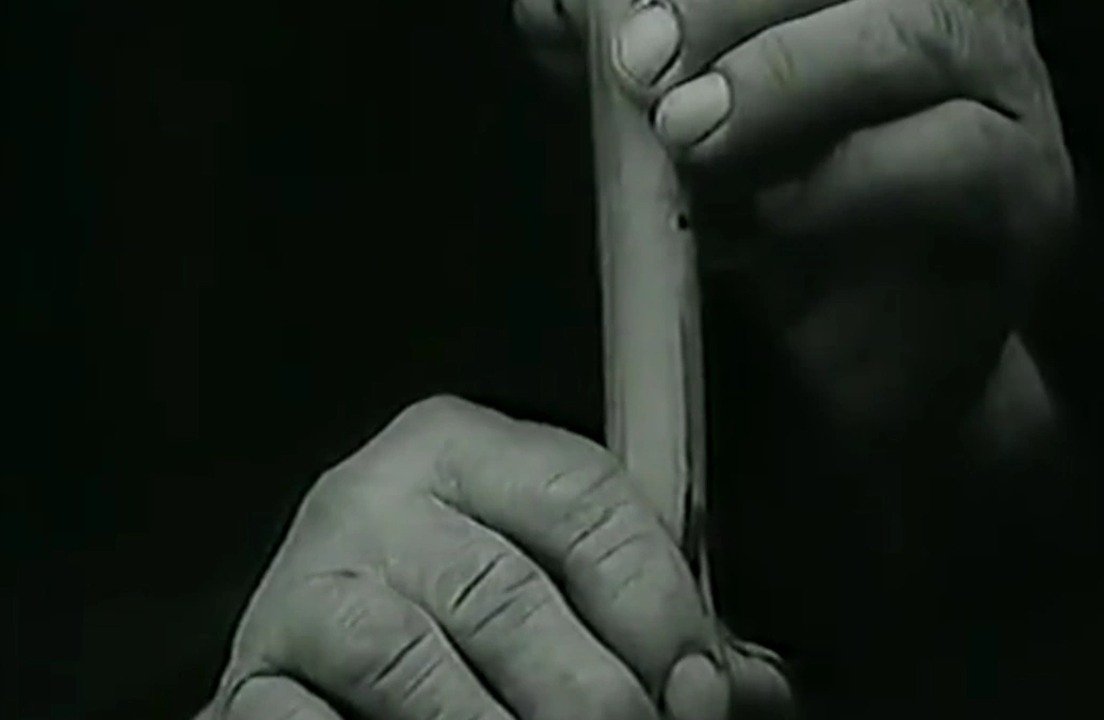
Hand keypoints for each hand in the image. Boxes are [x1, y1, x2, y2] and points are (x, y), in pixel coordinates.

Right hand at [204, 396, 791, 718]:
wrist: (324, 645)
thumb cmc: (474, 607)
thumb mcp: (563, 583)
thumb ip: (656, 623)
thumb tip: (756, 690)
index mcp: (467, 447)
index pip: (581, 496)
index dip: (655, 598)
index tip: (701, 686)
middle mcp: (376, 494)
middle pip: (505, 591)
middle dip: (594, 694)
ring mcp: (306, 582)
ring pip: (413, 663)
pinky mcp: (252, 671)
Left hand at [515, 0, 1074, 438]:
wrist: (872, 358)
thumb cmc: (780, 221)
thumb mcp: (691, 126)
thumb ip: (639, 62)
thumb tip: (553, 8)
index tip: (611, 11)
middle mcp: (964, 5)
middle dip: (733, 0)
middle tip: (639, 65)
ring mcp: (1012, 96)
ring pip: (920, 33)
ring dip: (786, 78)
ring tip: (686, 134)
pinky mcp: (1027, 198)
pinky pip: (956, 161)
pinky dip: (844, 180)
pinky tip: (762, 214)